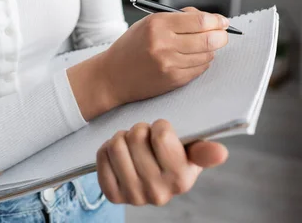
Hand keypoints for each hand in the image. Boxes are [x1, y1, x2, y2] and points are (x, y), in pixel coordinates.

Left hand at [96, 119, 227, 205]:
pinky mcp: (114, 196)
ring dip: (122, 137)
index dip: (159, 126)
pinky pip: (101, 158)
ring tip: (132, 144)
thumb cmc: (175, 157)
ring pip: (116, 145)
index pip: (161, 134)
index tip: (163, 132)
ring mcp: (134, 197)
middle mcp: (158, 193)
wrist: (154, 178)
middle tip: (145, 138)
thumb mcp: (192, 152)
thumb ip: (204, 150)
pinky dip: (106, 150)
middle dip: (139, 130)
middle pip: (136, 136)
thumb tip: (221, 152)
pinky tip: (120, 155)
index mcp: (181, 180)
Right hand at [102, 7, 228, 107]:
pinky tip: (196, 57)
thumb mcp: (149, 23)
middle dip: (221, 36)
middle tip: (223, 33)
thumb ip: (178, 18)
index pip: (199, 21)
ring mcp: (169, 64)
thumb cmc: (132, 45)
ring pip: (206, 55)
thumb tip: (208, 18)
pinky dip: (203, 62)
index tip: (223, 21)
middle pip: (207, 39)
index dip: (216, 20)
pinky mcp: (173, 80)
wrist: (113, 75)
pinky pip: (199, 69)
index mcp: (157, 24)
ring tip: (205, 45)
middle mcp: (164, 44)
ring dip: (211, 49)